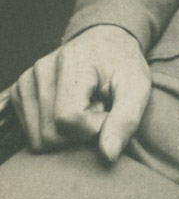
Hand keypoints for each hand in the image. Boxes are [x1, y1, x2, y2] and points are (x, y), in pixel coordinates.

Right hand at [10, 24, 151, 160]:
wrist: (105, 43)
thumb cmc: (123, 66)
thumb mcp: (137, 86)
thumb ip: (126, 119)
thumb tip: (109, 155)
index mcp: (72, 59)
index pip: (69, 118)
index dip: (94, 127)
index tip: (109, 111)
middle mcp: (42, 68)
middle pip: (51, 134)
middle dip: (80, 133)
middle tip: (97, 108)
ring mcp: (27, 80)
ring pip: (39, 140)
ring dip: (68, 134)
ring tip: (85, 108)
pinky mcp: (20, 93)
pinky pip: (31, 137)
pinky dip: (54, 132)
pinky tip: (70, 110)